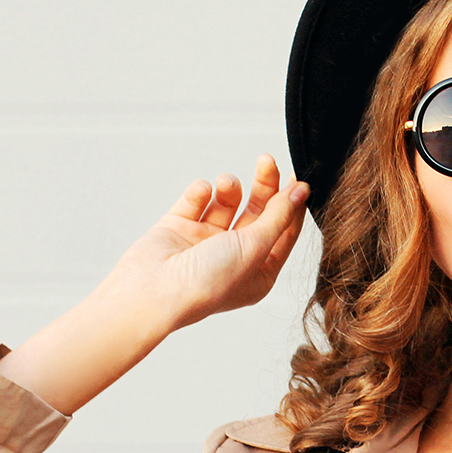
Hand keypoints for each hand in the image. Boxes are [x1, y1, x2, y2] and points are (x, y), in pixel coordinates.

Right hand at [103, 154, 309, 333]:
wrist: (151, 290)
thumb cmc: (206, 283)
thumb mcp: (255, 247)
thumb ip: (279, 216)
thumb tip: (300, 192)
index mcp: (258, 271)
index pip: (284, 231)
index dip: (292, 204)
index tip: (298, 179)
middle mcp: (233, 257)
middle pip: (258, 212)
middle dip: (264, 186)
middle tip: (266, 162)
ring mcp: (205, 242)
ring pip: (227, 203)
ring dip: (229, 187)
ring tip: (226, 183)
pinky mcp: (179, 228)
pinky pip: (196, 200)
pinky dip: (200, 192)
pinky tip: (200, 193)